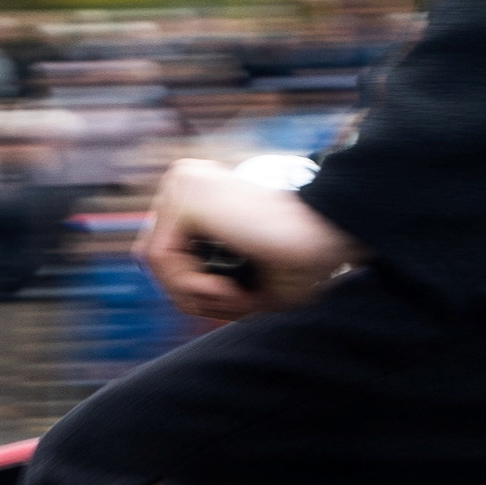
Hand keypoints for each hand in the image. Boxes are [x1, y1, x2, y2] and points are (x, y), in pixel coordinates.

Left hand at [143, 156, 360, 323]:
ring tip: (238, 296)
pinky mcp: (186, 192)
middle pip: (160, 258)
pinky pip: (161, 257)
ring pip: (159, 263)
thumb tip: (178, 293)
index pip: (170, 253)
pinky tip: (227, 285)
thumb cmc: (301, 259)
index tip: (237, 301)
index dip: (196, 289)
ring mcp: (184, 182)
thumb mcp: (244, 279)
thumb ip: (203, 283)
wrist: (327, 235)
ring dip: (199, 295)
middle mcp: (188, 181)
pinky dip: (193, 285)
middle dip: (195, 295)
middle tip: (239, 303)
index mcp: (203, 194)